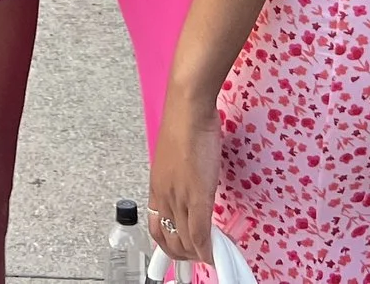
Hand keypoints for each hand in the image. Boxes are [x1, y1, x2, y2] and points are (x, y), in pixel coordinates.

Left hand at [147, 87, 220, 265]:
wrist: (188, 110)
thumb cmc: (183, 126)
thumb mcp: (175, 158)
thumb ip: (179, 178)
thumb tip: (188, 187)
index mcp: (156, 188)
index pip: (156, 228)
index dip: (167, 245)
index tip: (178, 252)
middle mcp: (164, 196)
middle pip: (168, 239)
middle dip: (181, 256)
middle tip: (196, 258)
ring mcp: (180, 197)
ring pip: (184, 240)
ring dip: (196, 255)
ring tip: (208, 257)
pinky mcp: (198, 196)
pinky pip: (200, 232)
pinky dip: (207, 249)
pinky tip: (214, 254)